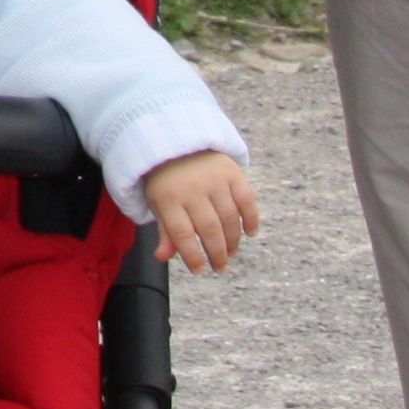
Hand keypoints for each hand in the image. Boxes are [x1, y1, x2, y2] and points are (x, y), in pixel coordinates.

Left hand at [142, 151, 257, 272]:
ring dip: (233, 241)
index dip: (192, 256)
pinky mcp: (231, 171)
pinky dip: (251, 219)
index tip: (200, 270)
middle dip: (217, 254)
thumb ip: (164, 230)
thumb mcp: (157, 201)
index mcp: (167, 197)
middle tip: (220, 267)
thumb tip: (163, 257)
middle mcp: (191, 187)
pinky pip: (246, 200)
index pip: (182, 234)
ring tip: (231, 253)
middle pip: (209, 229)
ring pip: (229, 218)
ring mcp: (213, 178)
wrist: (177, 138)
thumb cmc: (167, 179)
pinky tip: (250, 233)